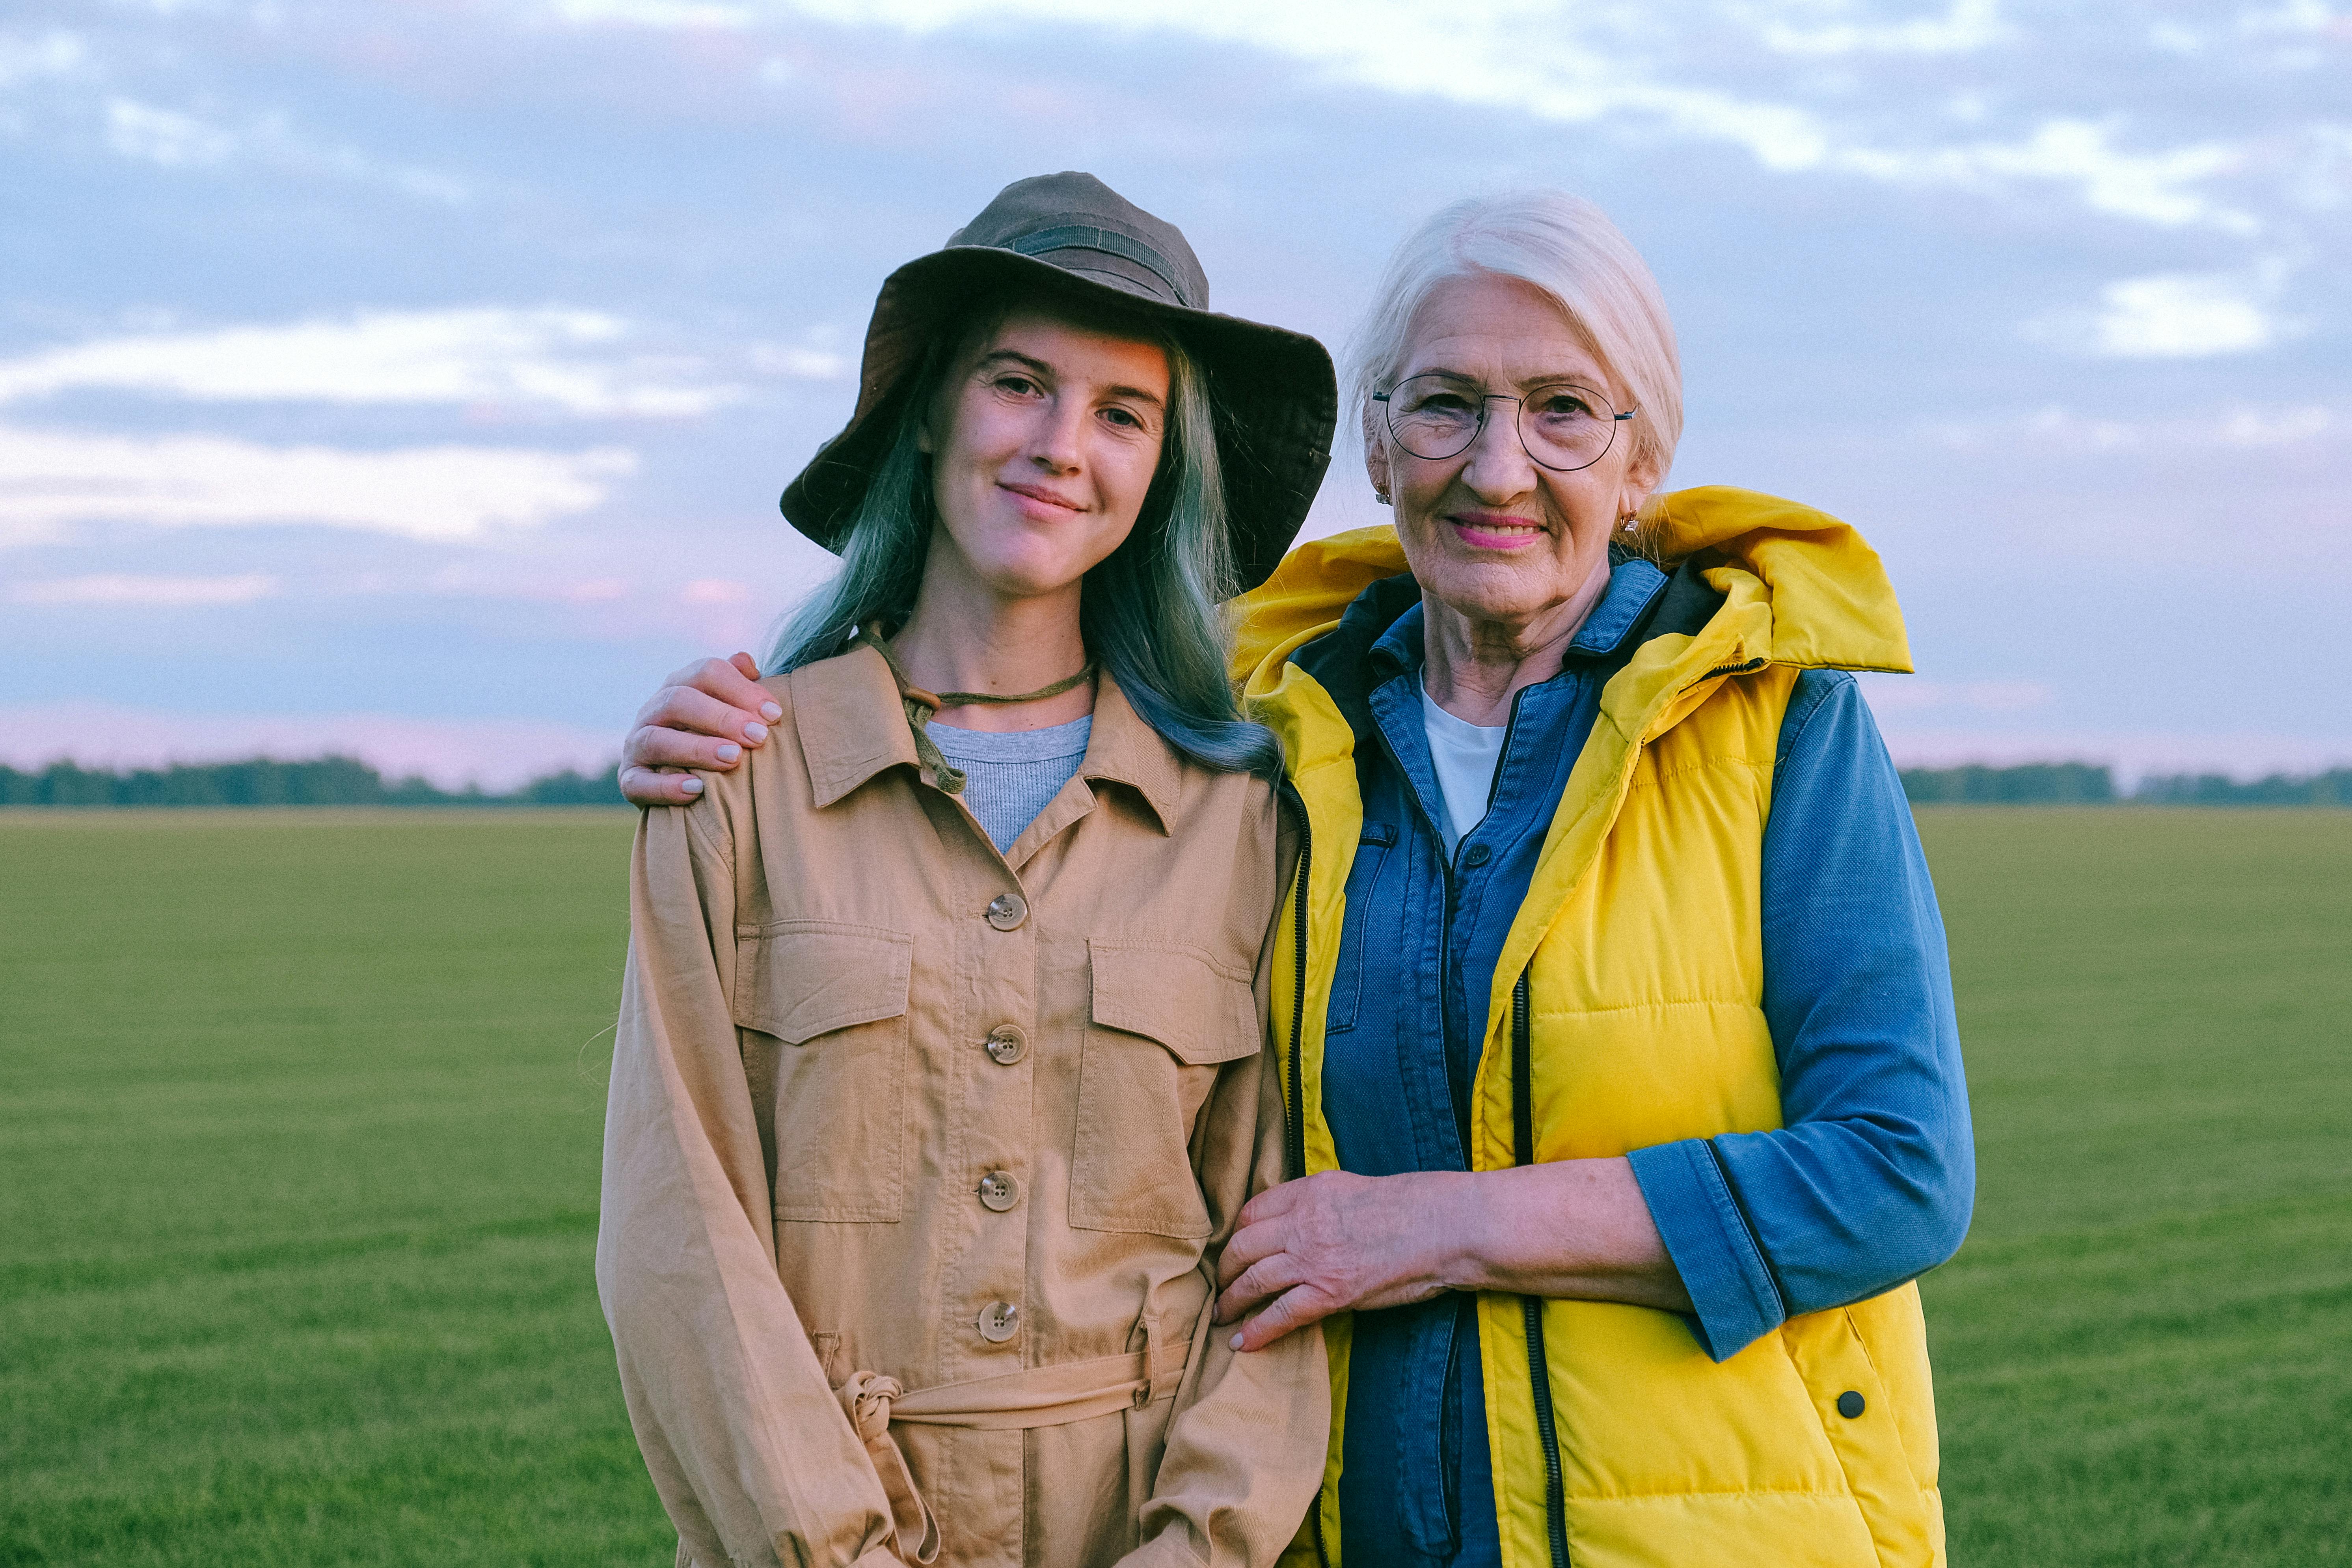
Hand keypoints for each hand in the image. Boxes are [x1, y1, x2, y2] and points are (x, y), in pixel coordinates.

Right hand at [619, 652, 782, 805]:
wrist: (674, 776)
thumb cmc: (713, 736)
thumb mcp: (726, 707)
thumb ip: (737, 685)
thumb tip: (747, 663)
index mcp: (679, 686)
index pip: (706, 672)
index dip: (742, 689)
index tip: (774, 714)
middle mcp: (652, 711)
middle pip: (679, 701)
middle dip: (722, 717)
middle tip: (758, 736)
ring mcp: (635, 745)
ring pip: (656, 740)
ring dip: (697, 748)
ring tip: (734, 758)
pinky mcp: (629, 779)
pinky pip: (637, 783)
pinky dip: (666, 787)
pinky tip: (697, 789)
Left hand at [1214, 1170, 1465, 1351]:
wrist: (1445, 1225)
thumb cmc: (1410, 1206)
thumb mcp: (1352, 1189)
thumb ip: (1319, 1203)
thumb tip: (1300, 1222)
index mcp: (1309, 1191)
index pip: (1252, 1212)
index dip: (1237, 1235)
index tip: (1234, 1251)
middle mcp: (1303, 1221)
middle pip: (1243, 1246)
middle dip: (1226, 1270)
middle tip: (1220, 1286)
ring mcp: (1314, 1257)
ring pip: (1253, 1280)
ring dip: (1231, 1301)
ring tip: (1222, 1316)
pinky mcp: (1331, 1292)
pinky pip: (1281, 1314)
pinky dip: (1257, 1331)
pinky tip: (1242, 1343)